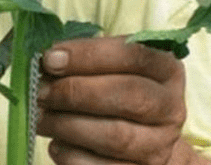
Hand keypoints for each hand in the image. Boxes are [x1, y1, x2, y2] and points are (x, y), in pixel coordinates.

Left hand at [37, 36, 205, 164]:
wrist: (142, 140)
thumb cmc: (117, 92)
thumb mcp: (110, 68)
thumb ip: (84, 61)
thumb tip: (47, 61)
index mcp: (165, 70)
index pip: (133, 55)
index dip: (88, 55)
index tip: (50, 58)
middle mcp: (170, 108)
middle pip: (128, 95)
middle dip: (76, 91)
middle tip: (41, 90)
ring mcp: (159, 145)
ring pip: (115, 135)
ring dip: (68, 124)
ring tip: (40, 116)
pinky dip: (72, 154)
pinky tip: (56, 143)